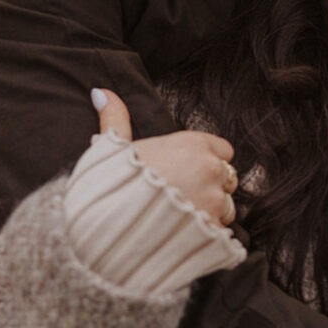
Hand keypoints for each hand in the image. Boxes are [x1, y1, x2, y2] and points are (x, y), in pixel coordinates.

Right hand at [92, 88, 237, 227]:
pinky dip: (205, 233)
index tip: (187, 170)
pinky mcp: (213, 231)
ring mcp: (214, 202)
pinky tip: (183, 234)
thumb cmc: (112, 185)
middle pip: (226, 178)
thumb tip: (100, 93)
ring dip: (209, 212)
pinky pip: (219, 232)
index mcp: (193, 145)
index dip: (207, 160)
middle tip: (180, 195)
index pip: (223, 149)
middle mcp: (210, 170)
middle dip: (209, 186)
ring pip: (225, 207)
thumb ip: (115, 118)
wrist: (110, 229)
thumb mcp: (111, 147)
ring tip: (180, 218)